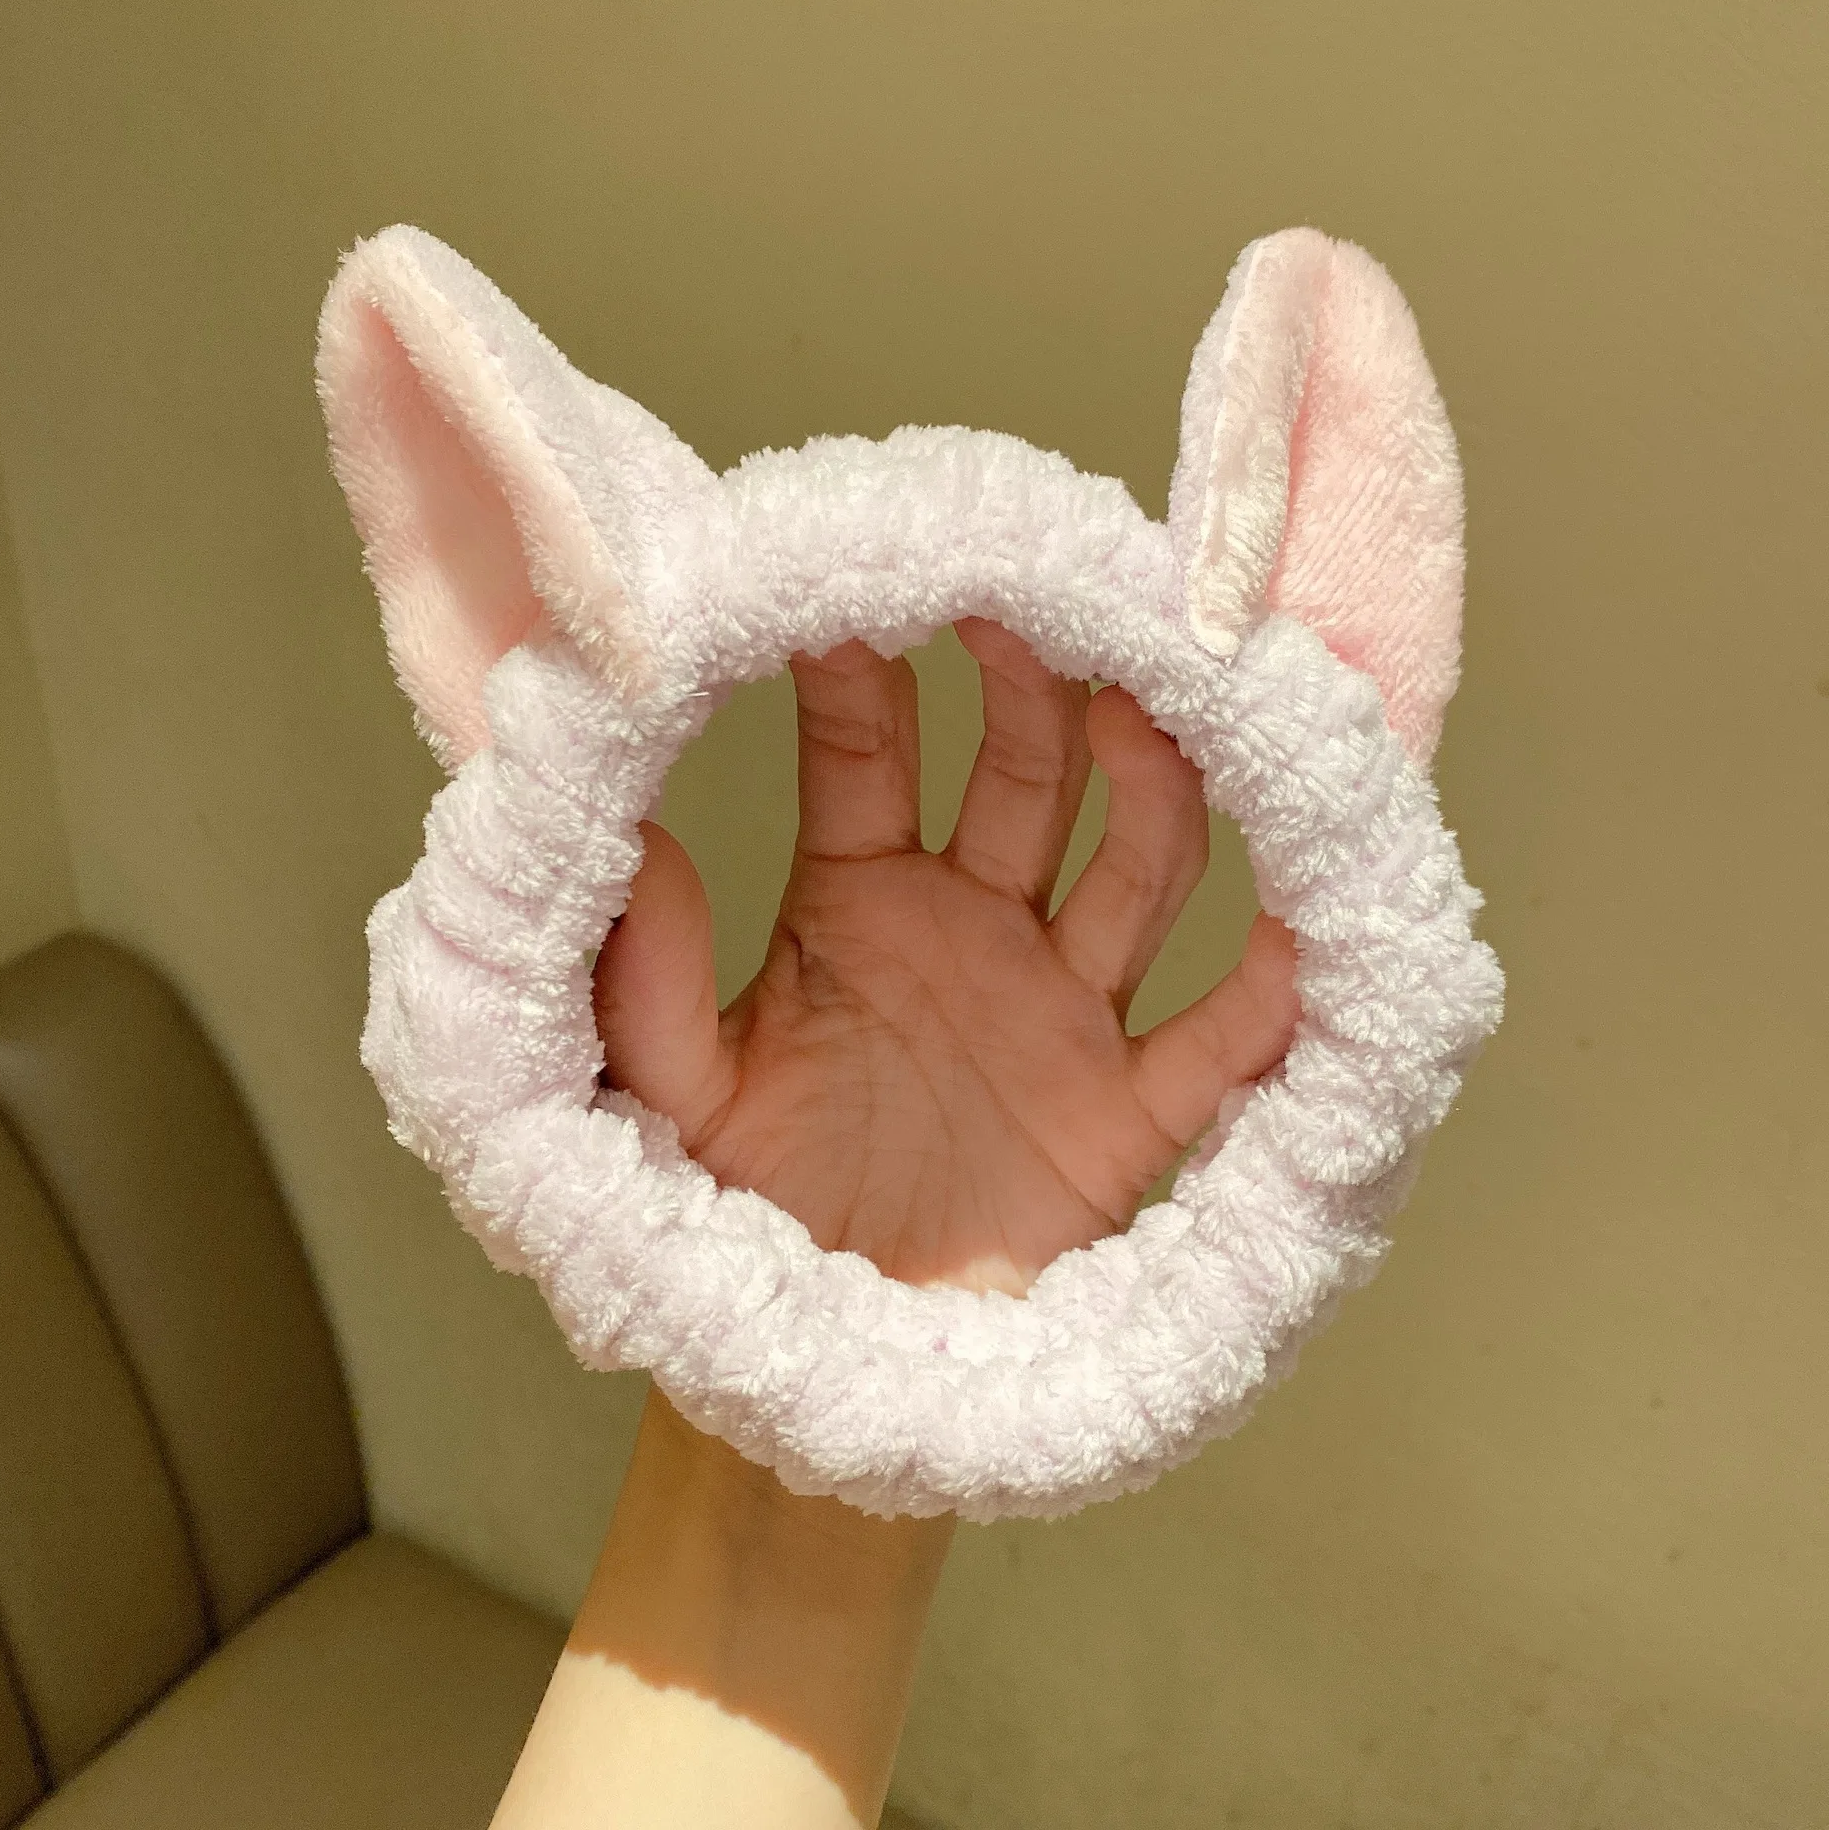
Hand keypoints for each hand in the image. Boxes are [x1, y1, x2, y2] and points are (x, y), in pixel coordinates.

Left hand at [594, 618, 1299, 1296]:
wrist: (826, 1351)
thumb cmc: (748, 1211)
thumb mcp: (675, 1098)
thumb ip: (647, 986)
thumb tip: (638, 848)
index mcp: (857, 901)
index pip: (868, 754)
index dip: (865, 672)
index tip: (860, 580)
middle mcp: (974, 928)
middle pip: (1026, 777)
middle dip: (1035, 690)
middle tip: (1033, 605)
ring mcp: (1061, 1013)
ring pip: (1135, 873)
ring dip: (1152, 794)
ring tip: (1143, 717)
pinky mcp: (1125, 1117)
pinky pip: (1209, 1051)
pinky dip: (1257, 1006)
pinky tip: (1292, 947)